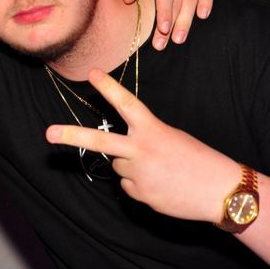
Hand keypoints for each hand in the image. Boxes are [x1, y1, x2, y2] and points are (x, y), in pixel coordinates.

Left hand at [45, 69, 238, 222]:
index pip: (126, 104)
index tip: (91, 73)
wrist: (220, 192)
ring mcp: (138, 174)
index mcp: (153, 130)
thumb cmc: (199, 161)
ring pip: (119, 167)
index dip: (108, 88)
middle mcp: (141, 150)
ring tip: (161, 171)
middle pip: (100, 141)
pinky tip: (161, 186)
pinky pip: (128, 187)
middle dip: (72, 136)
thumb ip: (143, 141)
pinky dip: (140, 186)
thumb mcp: (172, 139)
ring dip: (133, 167)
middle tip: (49, 134)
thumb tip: (119, 158)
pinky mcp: (140, 195)